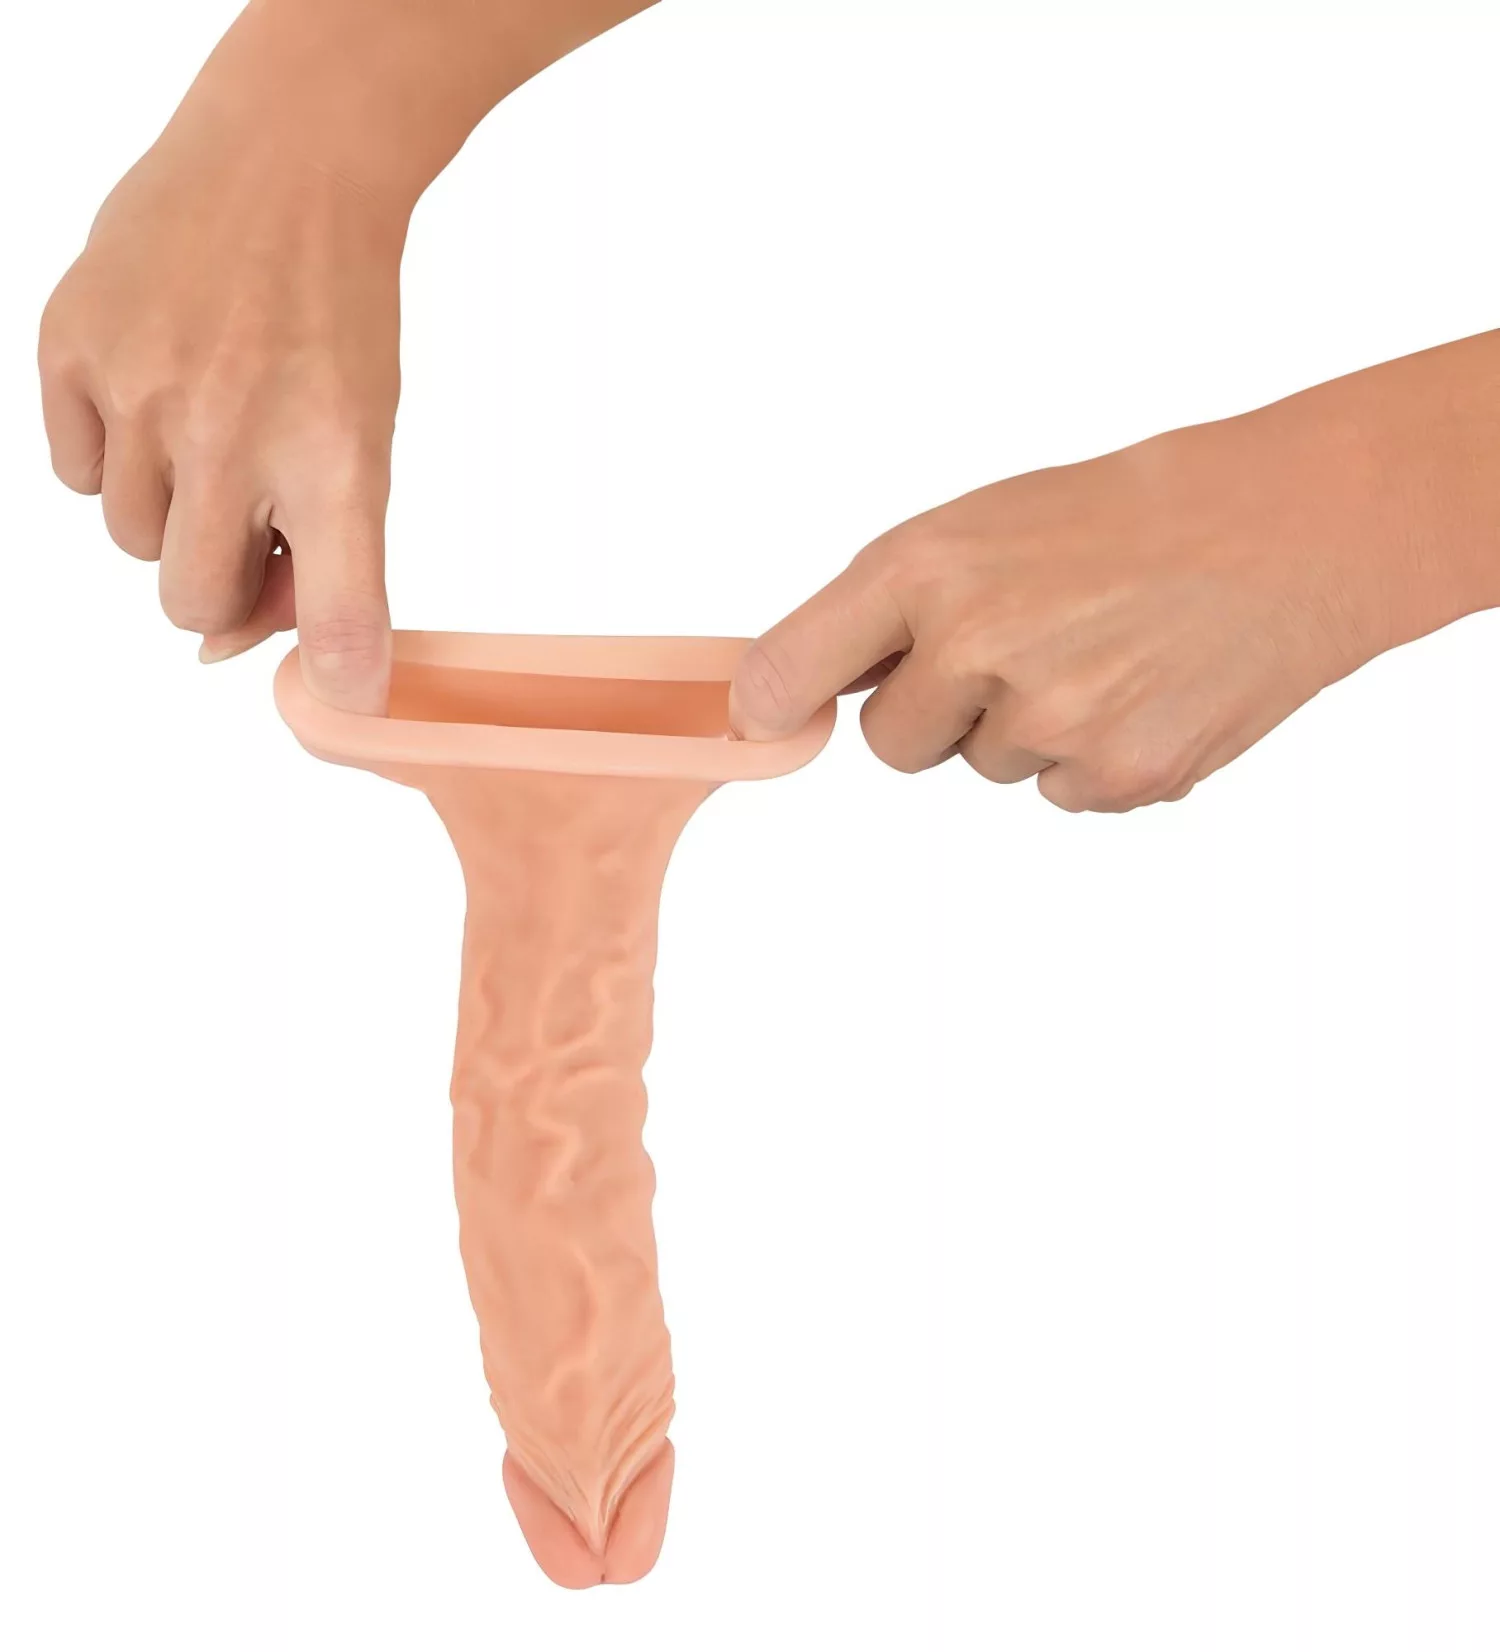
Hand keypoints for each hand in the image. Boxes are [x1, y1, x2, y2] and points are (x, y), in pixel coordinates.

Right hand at [39, 0, 656, 710]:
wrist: (287, 171)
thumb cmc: (331, 319)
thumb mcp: (362, 444)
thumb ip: (326, 560)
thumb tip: (231, 649)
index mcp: (335, 460)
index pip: (334, 609)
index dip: (331, 664)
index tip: (337, 686)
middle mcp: (232, 430)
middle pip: (193, 602)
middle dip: (221, 578)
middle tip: (252, 514)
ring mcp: (140, 386)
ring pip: (131, 540)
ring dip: (169, 513)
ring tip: (208, 436)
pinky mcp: (69, 344)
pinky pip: (75, 474)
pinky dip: (113, 459)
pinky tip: (154, 399)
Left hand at [729, 335, 1499, 811]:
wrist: (1283, 531)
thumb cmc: (1124, 518)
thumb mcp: (986, 523)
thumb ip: (888, 606)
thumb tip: (792, 689)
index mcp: (927, 566)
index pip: (792, 669)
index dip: (776, 702)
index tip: (767, 720)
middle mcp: (977, 644)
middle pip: (892, 746)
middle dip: (938, 711)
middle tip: (1023, 645)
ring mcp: (1050, 718)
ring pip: (985, 766)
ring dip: (1026, 727)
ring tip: (1102, 651)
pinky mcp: (1116, 774)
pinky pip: (1059, 793)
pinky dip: (1091, 756)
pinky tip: (1142, 690)